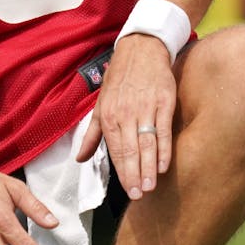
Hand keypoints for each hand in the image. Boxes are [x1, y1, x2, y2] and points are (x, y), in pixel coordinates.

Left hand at [76, 34, 177, 198]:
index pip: (116, 151)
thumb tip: (80, 159)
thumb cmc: (120, 78)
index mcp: (109, 116)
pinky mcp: (164, 101)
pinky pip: (164, 130)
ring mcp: (146, 108)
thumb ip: (92, 134)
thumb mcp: (100, 104)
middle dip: (134, 175)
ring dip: (148, 166)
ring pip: (147, 143)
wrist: (142, 49)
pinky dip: (165, 148)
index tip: (129, 192)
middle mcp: (126, 114)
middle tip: (139, 195)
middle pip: (131, 150)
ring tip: (150, 186)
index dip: (122, 173)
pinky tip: (164, 164)